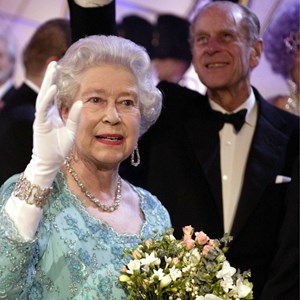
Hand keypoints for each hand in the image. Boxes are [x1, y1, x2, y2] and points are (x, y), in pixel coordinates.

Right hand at [25, 61, 81, 186]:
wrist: (51, 162)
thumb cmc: (61, 147)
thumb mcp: (72, 131)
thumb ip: (75, 117)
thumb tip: (80, 102)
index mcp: (54, 114)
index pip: (55, 95)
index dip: (58, 82)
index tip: (62, 70)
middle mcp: (47, 113)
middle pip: (48, 91)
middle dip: (51, 77)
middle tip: (54, 62)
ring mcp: (42, 117)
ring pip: (44, 96)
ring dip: (48, 82)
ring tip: (53, 68)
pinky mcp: (39, 123)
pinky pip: (43, 108)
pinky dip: (48, 98)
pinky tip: (53, 88)